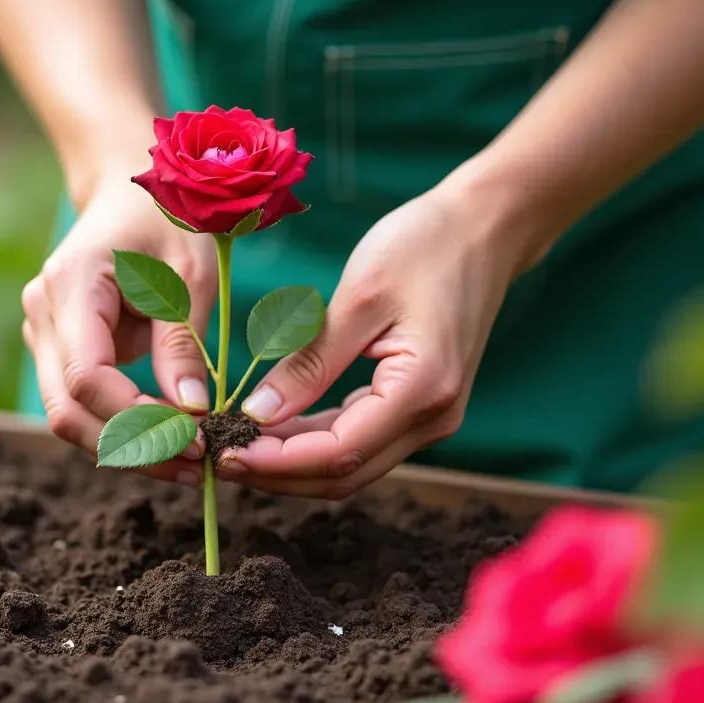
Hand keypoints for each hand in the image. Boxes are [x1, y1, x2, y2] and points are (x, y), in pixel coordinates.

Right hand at [22, 175, 216, 483]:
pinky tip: (172, 441)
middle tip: (196, 465)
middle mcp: (43, 313)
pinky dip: (122, 429)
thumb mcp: (188, 273)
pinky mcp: (58, 349)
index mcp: (72, 284)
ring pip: (68, 416)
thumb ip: (181, 342)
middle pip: (66, 409)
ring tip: (190, 461)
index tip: (195, 436)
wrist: (128, 188)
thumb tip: (188, 413)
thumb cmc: (165, 218)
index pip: (87, 376)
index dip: (136, 417)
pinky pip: (82, 404)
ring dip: (126, 447)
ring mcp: (43, 333)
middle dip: (130, 447)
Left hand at [216, 181, 524, 497]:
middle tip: (217, 457)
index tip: (224, 453)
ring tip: (235, 445)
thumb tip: (258, 413)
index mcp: (422, 390)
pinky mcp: (418, 405)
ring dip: (292, 463)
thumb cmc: (425, 246)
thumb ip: (310, 361)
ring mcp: (429, 417)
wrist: (486, 227)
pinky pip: (359, 440)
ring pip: (350, 465)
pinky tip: (272, 429)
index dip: (277, 462)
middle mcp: (432, 418)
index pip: (338, 452)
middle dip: (278, 473)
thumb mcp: (359, 297)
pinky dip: (313, 442)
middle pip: (344, 474)